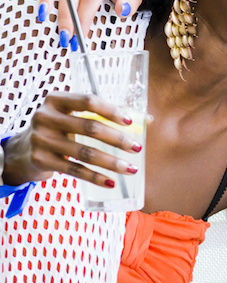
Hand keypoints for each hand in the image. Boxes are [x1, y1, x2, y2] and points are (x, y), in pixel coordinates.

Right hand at [2, 93, 141, 188]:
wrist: (23, 150)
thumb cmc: (62, 128)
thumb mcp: (75, 116)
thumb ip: (108, 114)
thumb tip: (148, 119)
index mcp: (56, 99)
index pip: (88, 101)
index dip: (111, 110)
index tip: (130, 121)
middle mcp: (45, 117)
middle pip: (89, 127)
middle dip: (117, 139)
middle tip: (138, 148)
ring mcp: (41, 139)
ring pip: (84, 152)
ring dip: (111, 162)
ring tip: (132, 169)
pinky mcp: (41, 160)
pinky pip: (74, 170)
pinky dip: (95, 177)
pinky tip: (111, 183)